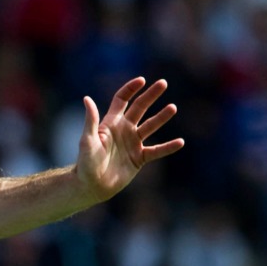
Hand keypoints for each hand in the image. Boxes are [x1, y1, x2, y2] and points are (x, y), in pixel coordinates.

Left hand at [76, 77, 183, 200]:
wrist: (92, 185)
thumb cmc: (86, 162)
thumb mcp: (87, 140)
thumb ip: (90, 120)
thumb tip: (87, 98)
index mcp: (111, 123)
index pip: (122, 100)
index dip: (131, 89)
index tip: (142, 80)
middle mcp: (124, 130)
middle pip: (140, 108)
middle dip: (151, 95)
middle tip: (163, 83)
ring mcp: (133, 144)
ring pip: (151, 126)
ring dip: (162, 117)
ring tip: (173, 108)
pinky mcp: (139, 159)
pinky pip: (157, 151)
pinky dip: (168, 147)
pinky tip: (180, 142)